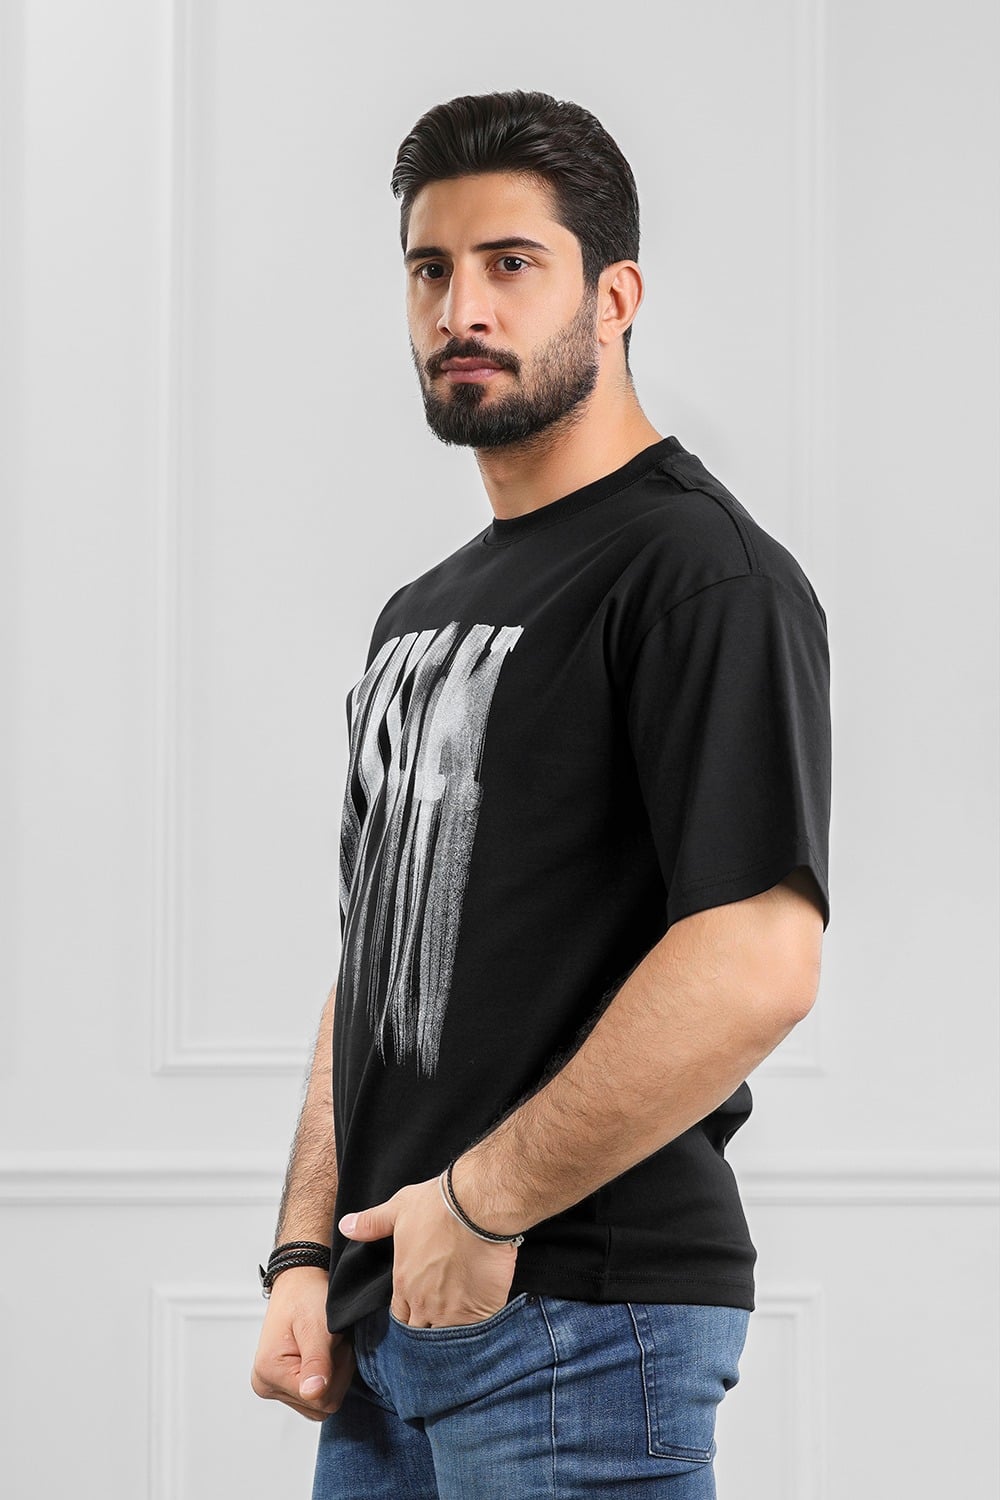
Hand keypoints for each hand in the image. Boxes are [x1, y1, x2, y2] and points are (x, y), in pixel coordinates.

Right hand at [251, 1265, 355, 1420]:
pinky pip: (318, 1394)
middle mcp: (266, 1385)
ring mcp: (275, 1386)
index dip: (338, 1372)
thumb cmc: (306, 1295)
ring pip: (322, 1401)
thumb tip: (313, 1394)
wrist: (300, 1279)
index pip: (320, 1400)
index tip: (334, 1342)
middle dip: (337, 1373)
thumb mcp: (316, 1326)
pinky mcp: (286, 1383)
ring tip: (327, 1344)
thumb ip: (316, 1362)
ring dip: (334, 1373)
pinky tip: (324, 1352)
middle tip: (332, 1340)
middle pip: (321, 1405)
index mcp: (268, 1373)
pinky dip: (329, 1374)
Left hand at [339, 1177, 517, 1327]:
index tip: (419, 1313)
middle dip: (426, 1334)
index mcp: (403, 1283)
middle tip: (439, 1329)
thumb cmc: (437, 1205)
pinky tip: (479, 1331)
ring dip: (450, 1340)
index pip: (399, 1317)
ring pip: (445, 1341)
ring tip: (459, 1338)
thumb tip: (346, 1226)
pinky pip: (472, 1337)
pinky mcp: (477, 1313)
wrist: (476, 1207)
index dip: (409, 1317)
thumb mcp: (399, 1209)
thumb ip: (372, 1223)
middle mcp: (423, 1304)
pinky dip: (474, 1337)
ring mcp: (450, 1312)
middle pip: (420, 1334)